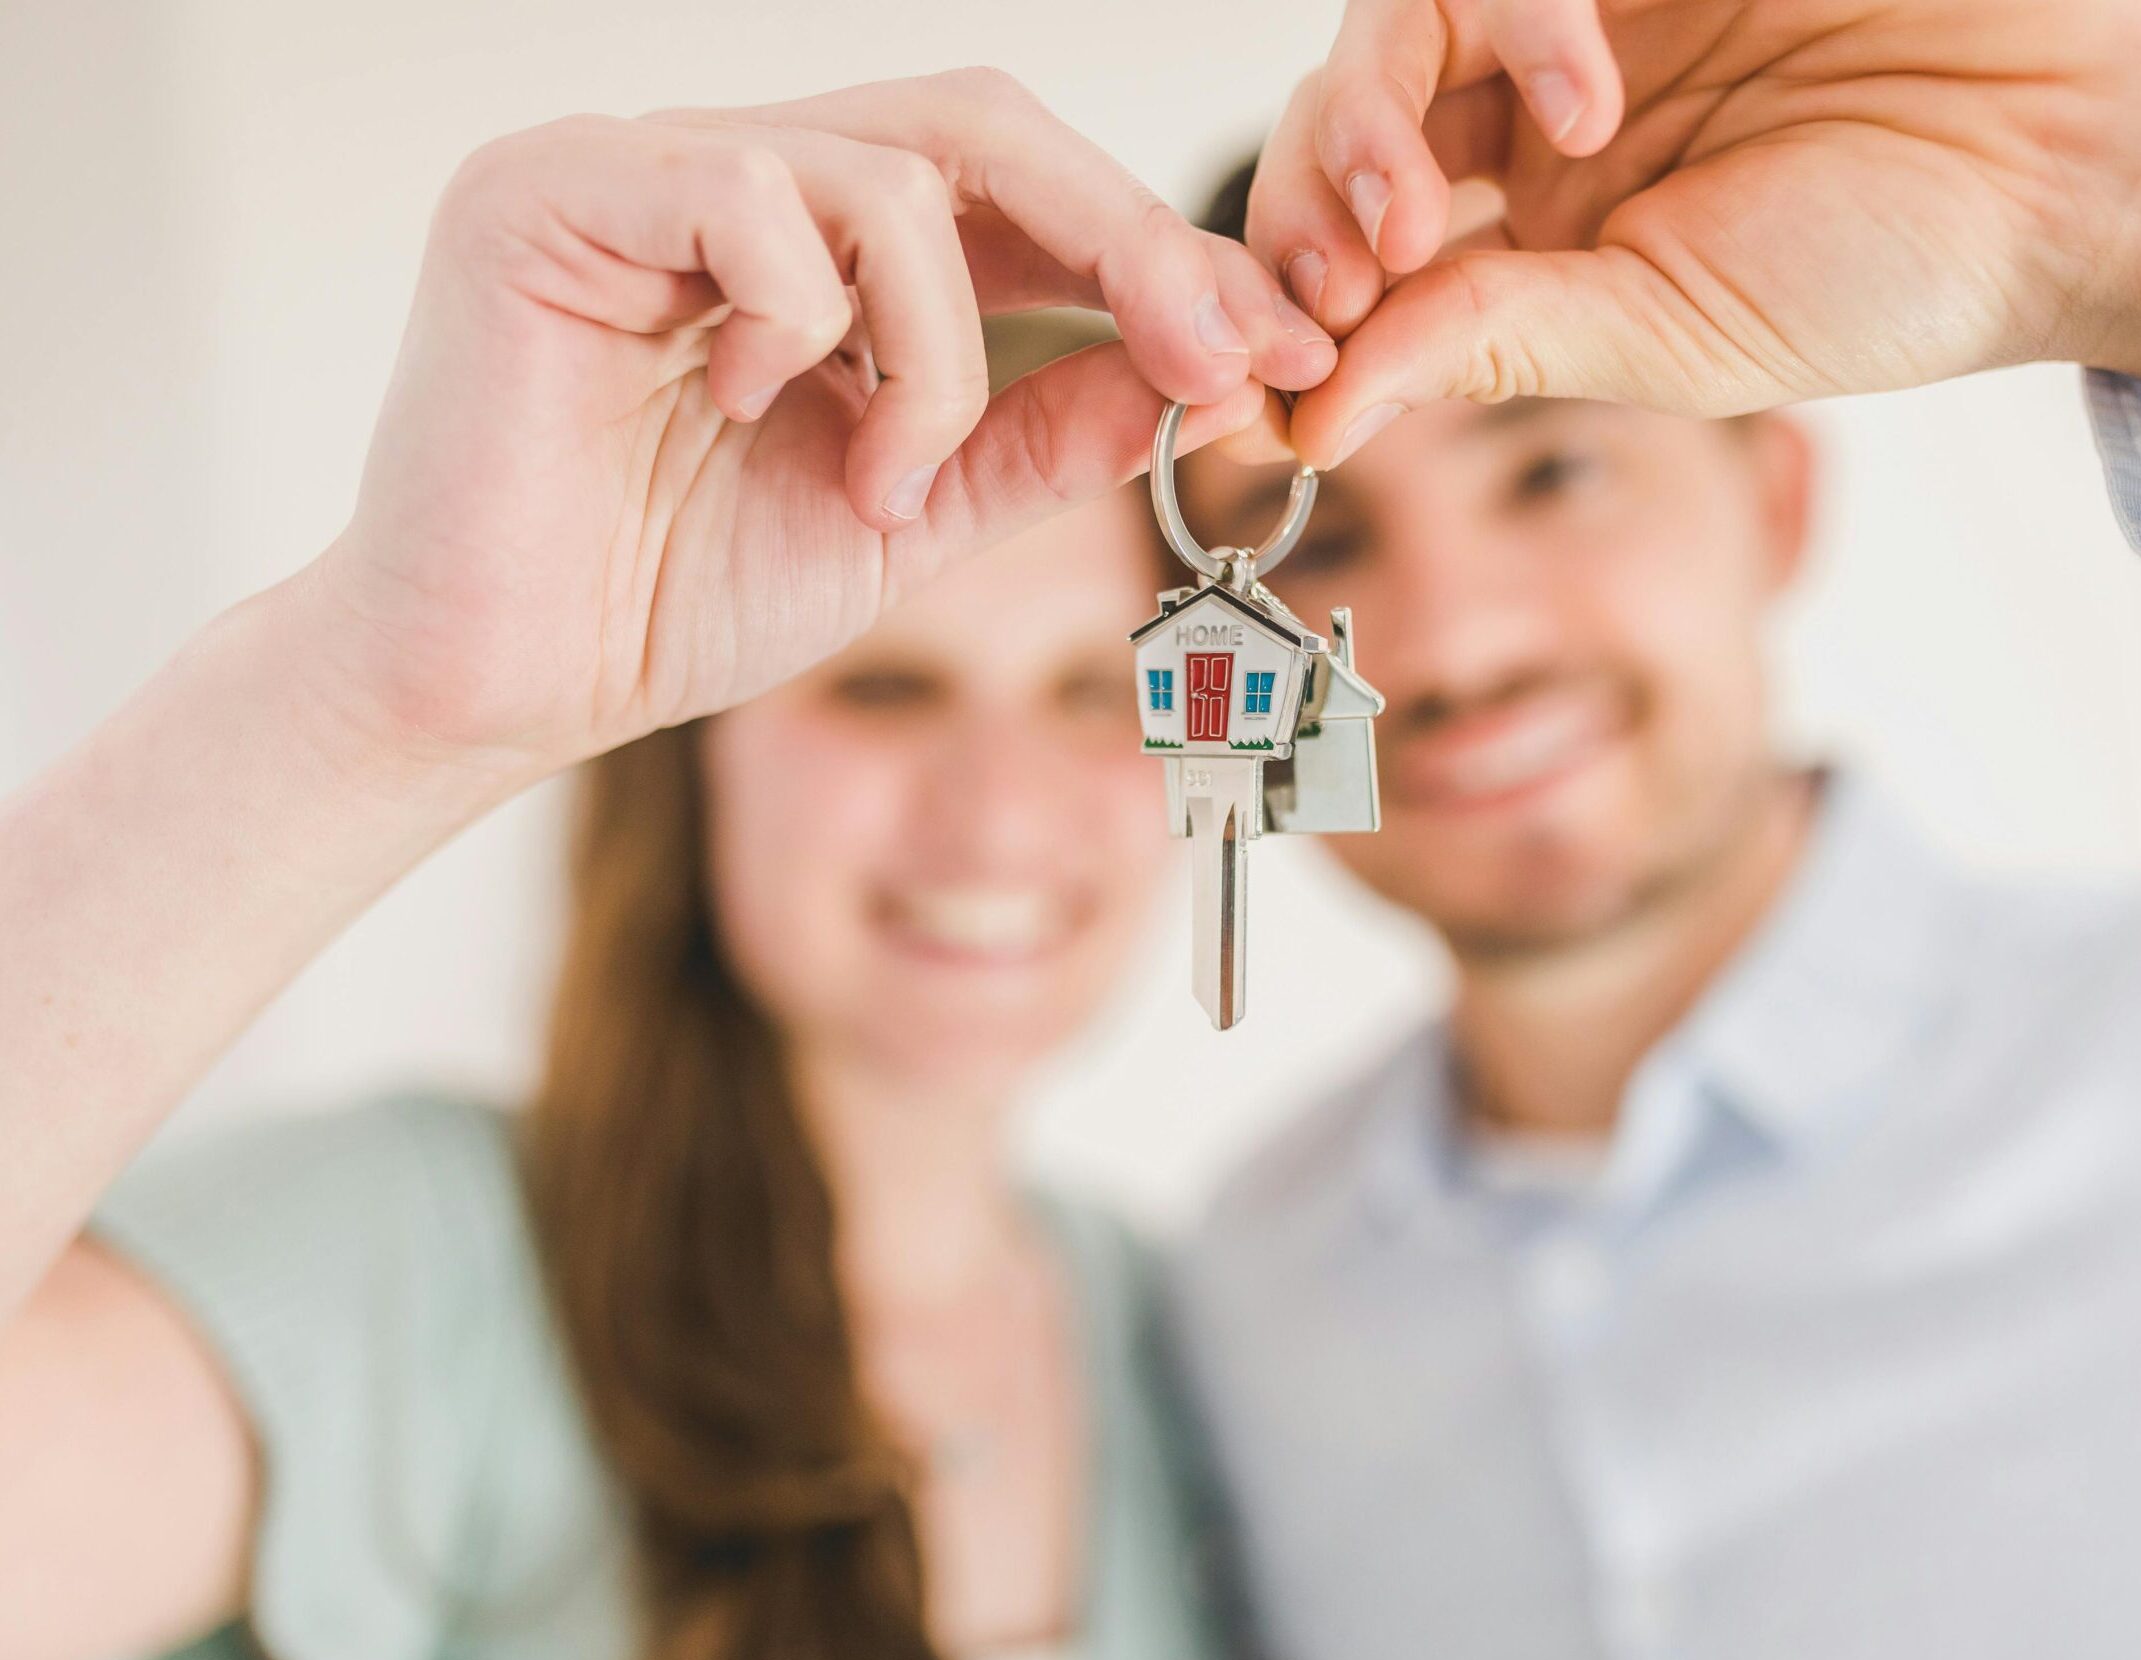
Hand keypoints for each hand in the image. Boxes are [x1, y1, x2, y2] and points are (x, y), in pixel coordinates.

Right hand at [310, 70, 1336, 774]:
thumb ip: (1039, 436)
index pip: (1017, 191)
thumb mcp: (912, 516)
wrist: (498, 686)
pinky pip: (748, 195)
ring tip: (883, 483)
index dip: (1157, 258)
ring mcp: (640, 166)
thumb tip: (1194, 374)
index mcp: (817, 243)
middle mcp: (734, 175)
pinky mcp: (550, 191)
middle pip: (981, 125)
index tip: (1274, 354)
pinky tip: (748, 412)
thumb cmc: (673, 597)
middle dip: (1127, 243)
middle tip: (1216, 355)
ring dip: (939, 354)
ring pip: (887, 174)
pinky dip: (803, 323)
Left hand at [1246, 0, 2140, 462]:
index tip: (1257, 384)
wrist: (2087, 147)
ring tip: (1423, 215)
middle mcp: (1540, 120)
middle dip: (1303, 214)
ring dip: (1371, 120)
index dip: (1285, 306)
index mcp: (1541, 237)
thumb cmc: (1902, 264)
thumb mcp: (1667, 339)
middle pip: (1341, 129)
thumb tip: (1306, 424)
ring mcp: (1582, 15)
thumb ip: (1487, 347)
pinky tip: (1586, 96)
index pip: (1357, 254)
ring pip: (1391, 26)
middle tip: (1338, 287)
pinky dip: (1510, 15)